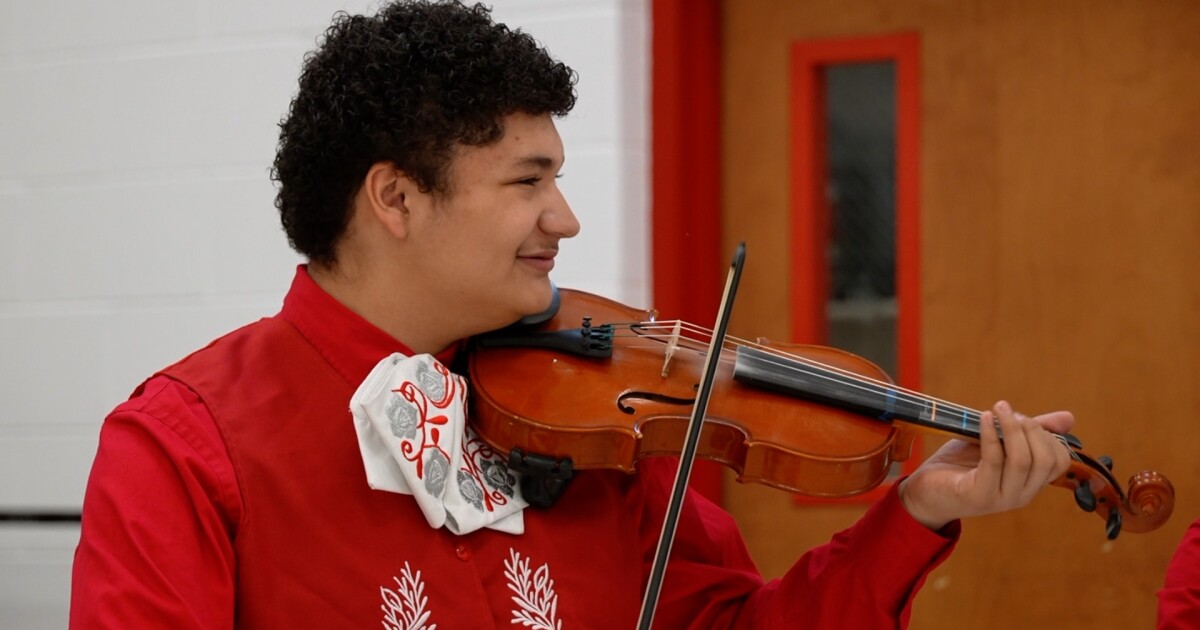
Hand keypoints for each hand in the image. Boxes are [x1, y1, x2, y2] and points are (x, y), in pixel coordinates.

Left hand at [898, 400, 1074, 530]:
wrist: (924, 491)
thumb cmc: (960, 465)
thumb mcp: (997, 442)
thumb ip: (1027, 432)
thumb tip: (1069, 418)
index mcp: (1030, 483)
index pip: (1059, 461)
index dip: (1047, 434)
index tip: (1023, 418)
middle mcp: (1021, 494)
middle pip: (1046, 460)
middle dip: (1031, 429)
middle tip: (1009, 411)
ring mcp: (1002, 498)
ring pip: (1023, 461)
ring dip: (1012, 428)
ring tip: (998, 409)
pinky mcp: (979, 496)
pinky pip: (994, 462)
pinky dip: (991, 436)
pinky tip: (984, 418)